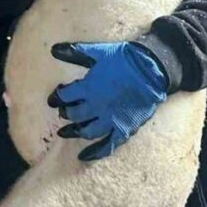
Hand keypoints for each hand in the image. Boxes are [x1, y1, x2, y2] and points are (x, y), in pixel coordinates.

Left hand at [47, 41, 167, 160]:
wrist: (153, 69)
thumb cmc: (125, 58)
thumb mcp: (98, 52)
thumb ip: (75, 53)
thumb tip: (53, 50)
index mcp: (88, 88)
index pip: (64, 96)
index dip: (56, 97)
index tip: (53, 99)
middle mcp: (96, 107)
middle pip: (73, 114)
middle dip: (66, 113)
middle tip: (63, 112)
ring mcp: (110, 120)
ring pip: (86, 132)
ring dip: (74, 132)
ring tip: (65, 133)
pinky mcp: (123, 130)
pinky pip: (107, 146)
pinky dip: (94, 153)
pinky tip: (83, 156)